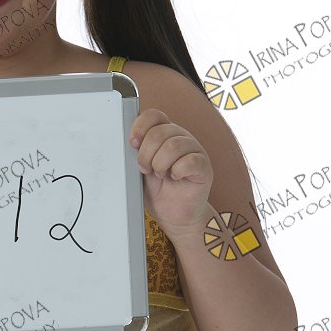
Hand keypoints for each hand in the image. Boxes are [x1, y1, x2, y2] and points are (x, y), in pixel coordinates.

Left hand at [129, 109, 212, 233]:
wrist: (173, 214)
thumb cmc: (158, 190)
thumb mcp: (140, 169)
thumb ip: (136, 153)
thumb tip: (126, 141)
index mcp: (164, 134)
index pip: (154, 115)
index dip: (140, 126)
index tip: (133, 143)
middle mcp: (181, 137)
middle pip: (160, 131)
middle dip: (146, 154)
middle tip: (146, 169)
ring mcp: (195, 150)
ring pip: (174, 145)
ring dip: (160, 164)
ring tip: (160, 175)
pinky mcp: (204, 166)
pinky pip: (190, 161)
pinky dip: (177, 171)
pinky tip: (175, 178)